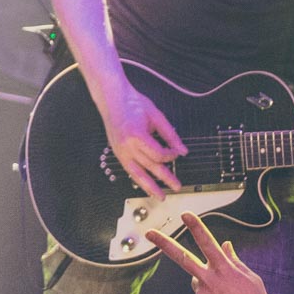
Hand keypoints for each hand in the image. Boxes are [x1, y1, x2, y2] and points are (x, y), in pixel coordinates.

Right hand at [100, 82, 185, 198]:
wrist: (112, 97)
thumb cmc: (132, 102)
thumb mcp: (156, 116)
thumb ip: (170, 135)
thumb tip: (182, 150)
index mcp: (137, 136)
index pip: (159, 155)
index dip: (171, 156)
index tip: (176, 153)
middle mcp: (127, 146)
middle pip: (149, 167)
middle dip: (165, 178)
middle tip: (176, 186)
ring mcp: (120, 150)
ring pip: (136, 173)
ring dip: (149, 186)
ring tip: (159, 195)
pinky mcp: (116, 151)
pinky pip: (128, 169)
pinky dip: (137, 178)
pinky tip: (144, 184)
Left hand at [146, 212, 271, 293]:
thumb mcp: (252, 281)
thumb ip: (236, 262)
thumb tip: (226, 245)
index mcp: (224, 270)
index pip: (208, 243)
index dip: (197, 227)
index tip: (186, 214)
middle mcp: (208, 279)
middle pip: (182, 257)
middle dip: (164, 243)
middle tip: (149, 232)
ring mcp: (200, 293)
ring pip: (198, 279)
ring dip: (210, 283)